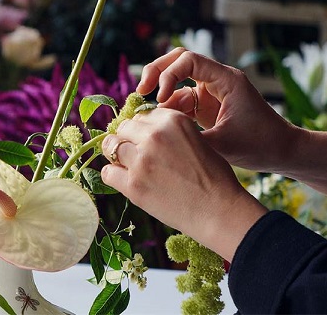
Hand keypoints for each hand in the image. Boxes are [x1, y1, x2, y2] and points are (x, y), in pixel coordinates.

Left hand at [100, 107, 266, 261]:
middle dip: (127, 138)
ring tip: (127, 166)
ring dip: (116, 155)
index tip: (146, 140)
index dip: (143, 128)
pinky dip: (113, 175)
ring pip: (111, 146)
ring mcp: (141, 160)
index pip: (142, 116)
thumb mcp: (197, 140)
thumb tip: (143, 133)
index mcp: (173, 120)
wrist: (219, 210)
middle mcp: (154, 135)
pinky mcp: (133, 185)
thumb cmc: (214, 178)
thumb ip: (170, 132)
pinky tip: (124, 181)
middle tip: (135, 154)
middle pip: (124, 127)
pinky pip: (108, 172)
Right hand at [135, 47, 299, 172]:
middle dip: (157, 72)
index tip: (160, 99)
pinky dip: (170, 109)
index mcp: (226, 79)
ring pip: (178, 79)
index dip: (169, 75)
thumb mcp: (223, 144)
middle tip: (141, 92)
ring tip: (147, 113)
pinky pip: (183, 99)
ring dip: (162, 92)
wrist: (283, 153)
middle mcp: (218, 79)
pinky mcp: (208, 105)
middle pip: (179, 59)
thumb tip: (156, 137)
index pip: (188, 59)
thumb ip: (190, 137)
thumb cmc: (260, 146)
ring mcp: (212, 91)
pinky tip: (162, 126)